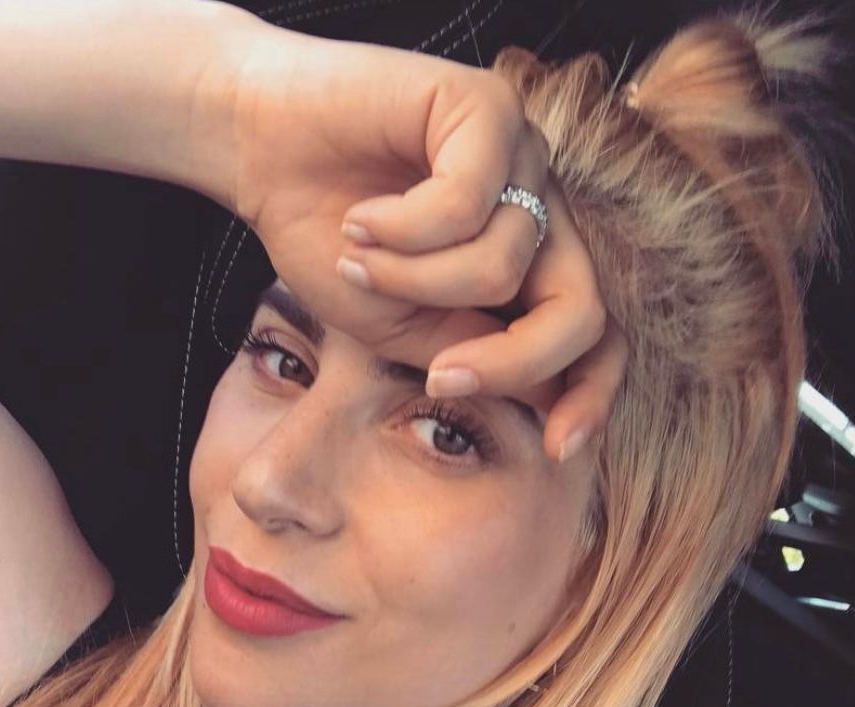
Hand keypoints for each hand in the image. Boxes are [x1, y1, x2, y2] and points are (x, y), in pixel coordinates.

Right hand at [227, 21, 626, 460]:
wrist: (261, 154)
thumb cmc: (328, 242)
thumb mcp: (403, 328)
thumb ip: (474, 354)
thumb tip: (548, 398)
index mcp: (527, 263)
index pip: (593, 335)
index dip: (591, 395)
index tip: (556, 449)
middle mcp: (538, 207)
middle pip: (580, 309)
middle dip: (513, 361)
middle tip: (440, 376)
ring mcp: (520, 155)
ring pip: (504, 264)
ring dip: (413, 281)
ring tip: (357, 256)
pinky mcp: (486, 107)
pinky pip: (465, 204)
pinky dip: (401, 231)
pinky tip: (363, 218)